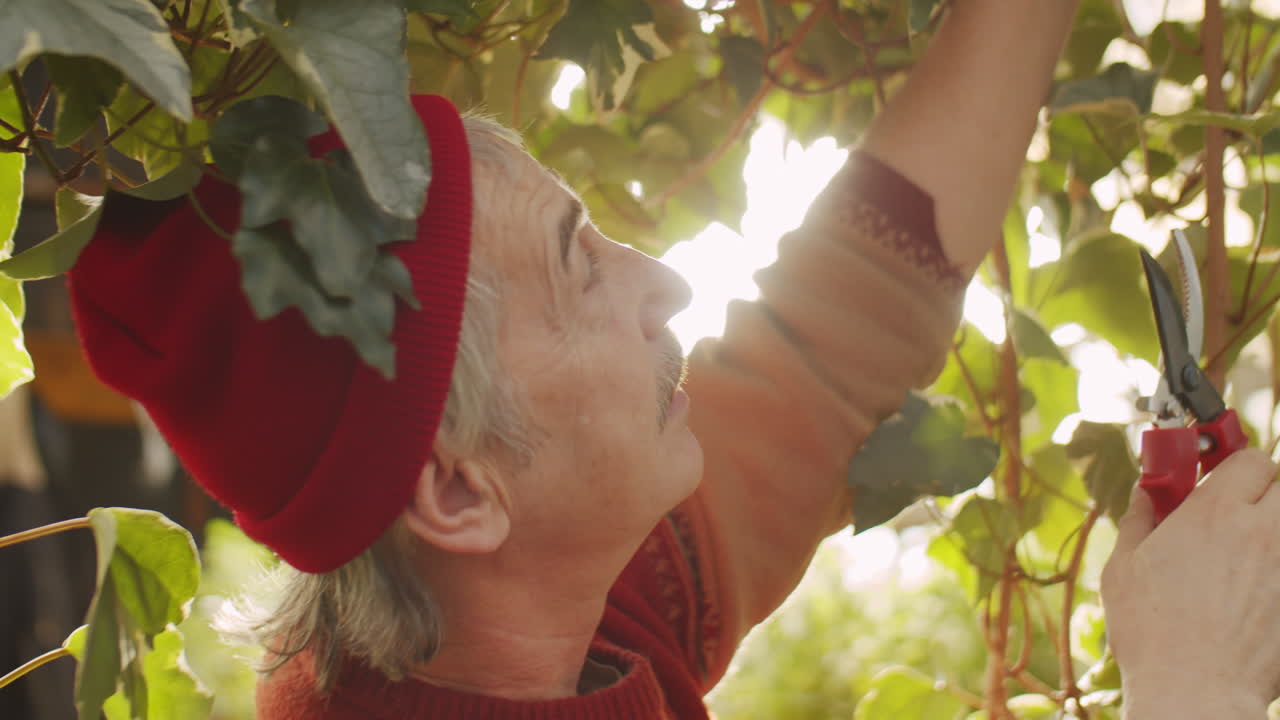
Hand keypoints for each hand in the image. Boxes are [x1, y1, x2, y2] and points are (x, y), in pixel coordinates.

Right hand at [1101, 449, 1279, 717]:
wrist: (1194, 690)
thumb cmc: (1153, 632)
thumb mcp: (1124, 568)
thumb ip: (1138, 521)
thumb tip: (1144, 494)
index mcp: (1215, 514)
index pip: (1249, 460)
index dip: (1233, 467)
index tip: (1214, 478)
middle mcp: (1261, 533)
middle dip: (1261, 494)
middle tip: (1233, 514)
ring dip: (1269, 531)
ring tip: (1243, 556)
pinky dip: (1272, 571)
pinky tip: (1250, 593)